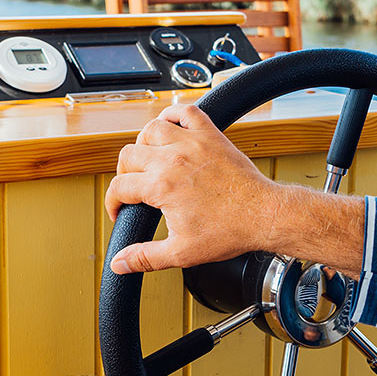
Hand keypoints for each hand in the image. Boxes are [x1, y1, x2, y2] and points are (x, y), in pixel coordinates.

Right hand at [105, 103, 286, 273]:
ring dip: (143, 143)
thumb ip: (145, 257)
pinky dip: (173, 116)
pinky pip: (186, 112)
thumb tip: (120, 263)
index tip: (119, 210)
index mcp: (162, 186)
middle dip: (124, 174)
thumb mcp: (181, 252)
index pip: (119, 187)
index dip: (113, 202)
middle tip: (133, 188)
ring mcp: (192, 143)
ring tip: (147, 159)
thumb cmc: (229, 231)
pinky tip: (170, 129)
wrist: (263, 215)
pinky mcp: (210, 135)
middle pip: (128, 155)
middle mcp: (173, 159)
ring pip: (151, 129)